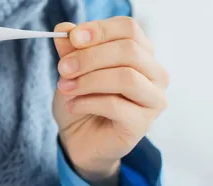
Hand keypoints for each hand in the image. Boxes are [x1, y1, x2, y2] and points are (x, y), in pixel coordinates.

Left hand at [52, 17, 168, 183]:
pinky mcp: (142, 123)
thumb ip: (71, 50)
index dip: (100, 30)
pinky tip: (73, 106)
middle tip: (62, 68)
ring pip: (126, 78)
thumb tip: (64, 30)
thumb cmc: (81, 99)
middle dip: (89, 57)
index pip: (128, 29)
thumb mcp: (71, 70)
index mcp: (140, 52)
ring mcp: (153, 99)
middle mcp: (154, 73)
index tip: (72, 37)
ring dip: (88, 81)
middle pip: (128, 51)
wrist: (79, 138)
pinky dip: (87, 102)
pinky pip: (116, 105)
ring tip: (65, 88)